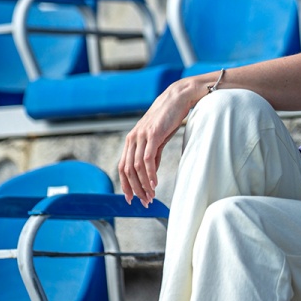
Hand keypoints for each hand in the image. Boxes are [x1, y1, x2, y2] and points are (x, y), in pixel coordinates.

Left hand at [119, 80, 197, 205]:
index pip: (123, 167)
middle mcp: (133, 138)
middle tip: (144, 202)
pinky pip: (148, 159)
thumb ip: (153, 155)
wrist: (178, 98)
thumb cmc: (169, 118)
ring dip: (143, 184)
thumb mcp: (158, 139)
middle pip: (127, 170)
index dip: (125, 184)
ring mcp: (142, 136)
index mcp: (132, 140)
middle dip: (134, 189)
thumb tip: (150, 174)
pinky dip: (150, 174)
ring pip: (136, 167)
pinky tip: (155, 183)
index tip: (131, 199)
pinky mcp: (153, 134)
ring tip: (151, 196)